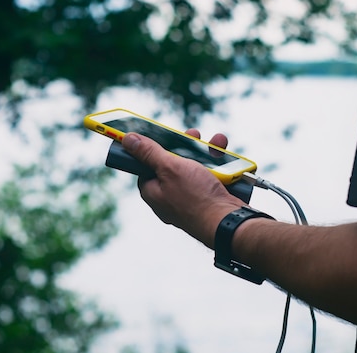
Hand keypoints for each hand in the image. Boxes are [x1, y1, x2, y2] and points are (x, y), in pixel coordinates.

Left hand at [121, 130, 243, 247]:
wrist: (229, 222)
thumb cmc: (196, 198)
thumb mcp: (169, 168)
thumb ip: (149, 153)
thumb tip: (128, 139)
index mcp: (153, 192)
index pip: (146, 167)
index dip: (154, 150)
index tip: (163, 136)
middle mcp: (170, 197)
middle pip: (173, 164)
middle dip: (186, 147)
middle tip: (193, 135)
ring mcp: (192, 199)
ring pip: (196, 168)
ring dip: (207, 153)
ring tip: (216, 143)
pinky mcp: (210, 199)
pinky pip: (212, 178)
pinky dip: (220, 166)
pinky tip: (226, 158)